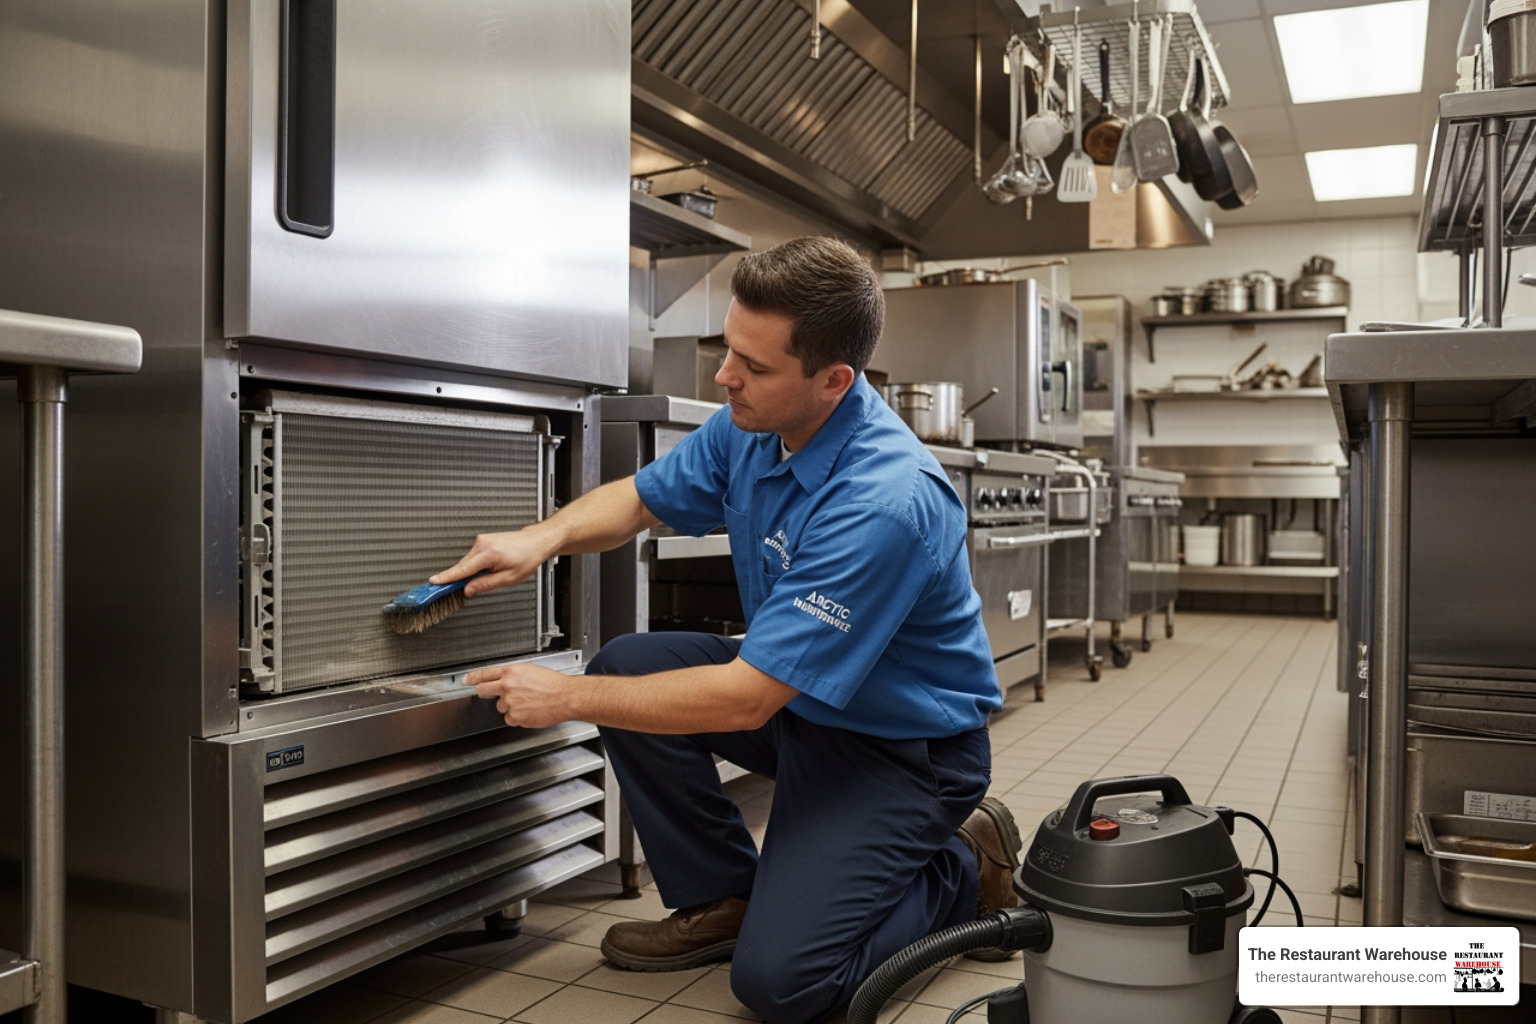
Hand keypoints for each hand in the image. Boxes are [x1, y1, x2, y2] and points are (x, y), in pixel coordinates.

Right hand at [431, 527, 552, 596]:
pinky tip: (490, 567)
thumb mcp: (508, 578)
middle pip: (463, 566)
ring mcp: (481, 540)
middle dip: (463, 579)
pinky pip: (473, 556)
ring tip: (493, 573)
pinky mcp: (482, 540)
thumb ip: (485, 584)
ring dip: (473, 571)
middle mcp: (482, 544)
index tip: (434, 582)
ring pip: (468, 562)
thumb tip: (468, 589)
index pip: (462, 569)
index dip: (446, 577)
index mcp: (488, 554)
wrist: (535, 542)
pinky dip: (476, 565)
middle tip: (468, 589)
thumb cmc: (526, 558)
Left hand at [467, 662, 571, 728]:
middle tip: (497, 694)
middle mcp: (507, 686)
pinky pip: (510, 719)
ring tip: (527, 702)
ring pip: (500, 707)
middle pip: (484, 691)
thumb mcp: (531, 671)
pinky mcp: (515, 716)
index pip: (485, 674)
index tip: (467, 680)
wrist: (565, 696)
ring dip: (510, 706)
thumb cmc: (553, 684)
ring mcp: (510, 702)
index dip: (473, 677)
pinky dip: (518, 717)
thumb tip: (504, 681)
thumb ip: (514, 676)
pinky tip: (530, 711)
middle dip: (487, 693)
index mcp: (511, 672)